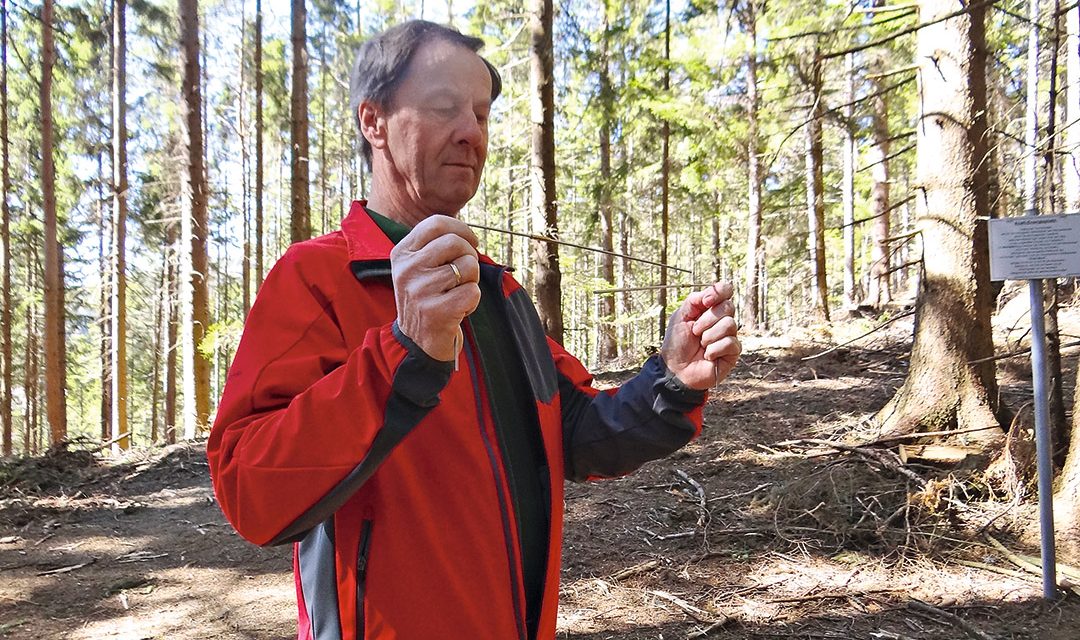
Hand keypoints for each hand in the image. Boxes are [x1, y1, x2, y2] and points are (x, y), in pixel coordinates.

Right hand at [390, 215, 481, 361]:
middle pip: (455, 242)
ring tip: (458, 293)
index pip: (436, 223)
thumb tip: (467, 234)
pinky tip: (458, 310)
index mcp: (401, 254)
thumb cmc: (427, 300)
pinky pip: (473, 291)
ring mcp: (420, 290)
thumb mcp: (418, 269)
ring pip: (468, 266)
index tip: (471, 242)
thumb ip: (435, 247)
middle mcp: (407, 270)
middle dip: (470, 256)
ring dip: (471, 280)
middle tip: (465, 274)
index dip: (461, 229)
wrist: (417, 344)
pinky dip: (473, 301)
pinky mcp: (436, 311)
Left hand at [660, 282, 740, 389]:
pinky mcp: (733, 352)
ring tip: (701, 345)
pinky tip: (707, 356)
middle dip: (707, 320)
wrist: (676, 368)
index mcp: (710, 308)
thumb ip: (694, 300)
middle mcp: (723, 320)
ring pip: (729, 324)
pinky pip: (730, 343)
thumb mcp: (680, 316)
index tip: (706, 301)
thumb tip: (711, 293)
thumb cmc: (677, 343)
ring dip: (709, 336)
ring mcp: (730, 335)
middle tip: (695, 331)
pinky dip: (713, 349)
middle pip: (728, 307)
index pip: (726, 290)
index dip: (719, 292)